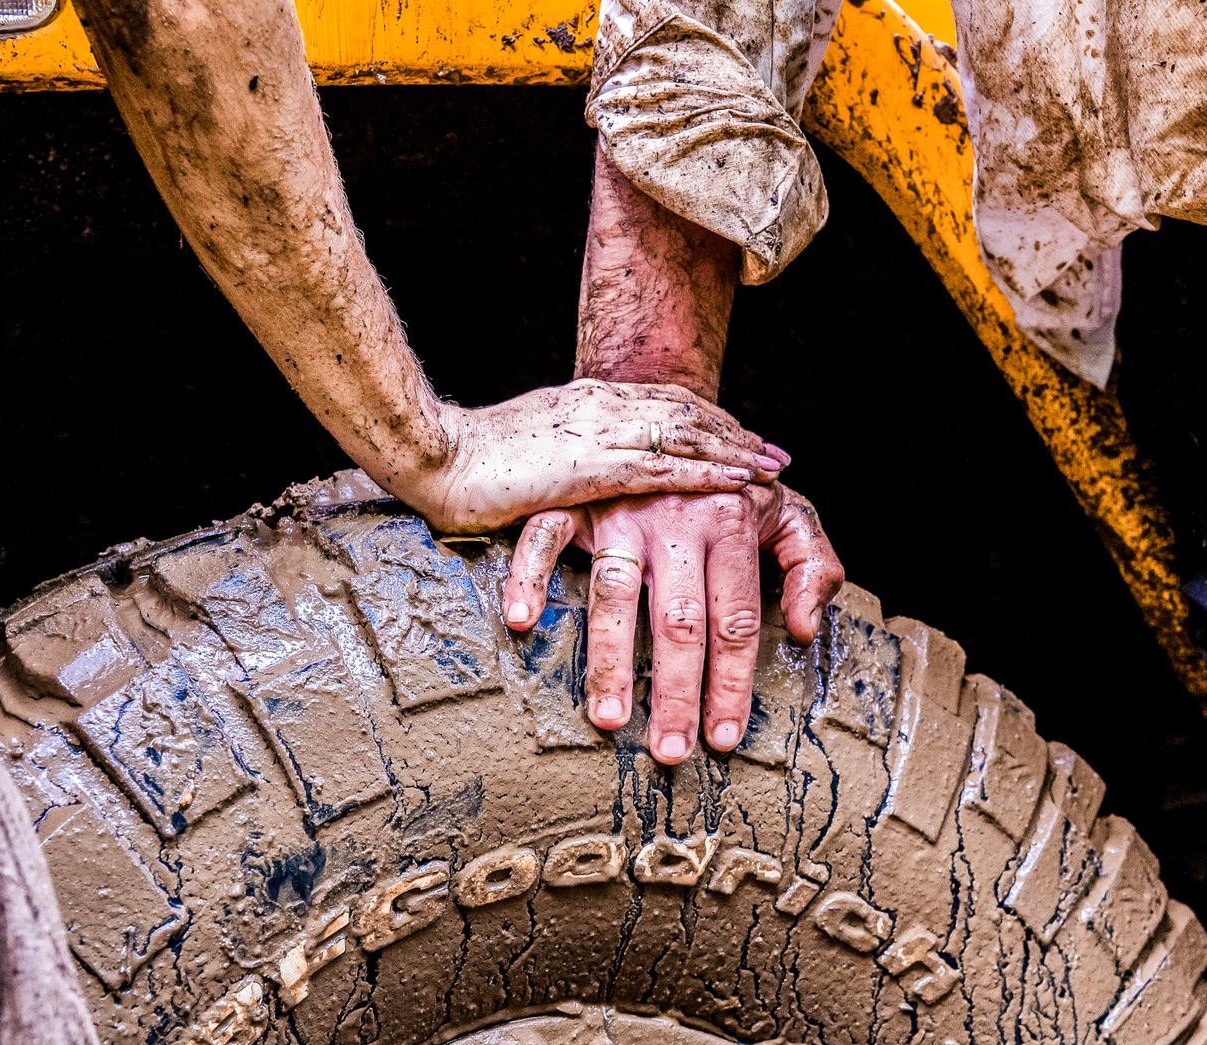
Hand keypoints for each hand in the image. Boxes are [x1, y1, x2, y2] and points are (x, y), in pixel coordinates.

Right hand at [395, 380, 787, 533]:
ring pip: (686, 433)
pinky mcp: (591, 464)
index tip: (739, 435)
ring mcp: (598, 431)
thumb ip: (559, 449)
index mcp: (583, 400)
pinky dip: (709, 473)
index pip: (661, 402)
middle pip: (685, 412)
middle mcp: (599, 405)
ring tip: (771, 467)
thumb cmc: (466, 459)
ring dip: (734, 451)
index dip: (706, 419)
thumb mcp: (525, 446)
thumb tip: (578, 467)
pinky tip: (738, 483)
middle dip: (733, 433)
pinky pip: (666, 466)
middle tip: (774, 452)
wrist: (432, 455)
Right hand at [502, 485, 843, 763]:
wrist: (666, 403)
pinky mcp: (574, 499)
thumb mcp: (788, 511)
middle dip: (677, 692)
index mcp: (731, 523)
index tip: (723, 736)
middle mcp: (676, 518)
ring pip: (615, 593)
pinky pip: (546, 538)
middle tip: (671, 752)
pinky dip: (530, 577)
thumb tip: (803, 631)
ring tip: (610, 720)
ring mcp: (620, 509)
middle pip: (679, 620)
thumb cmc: (729, 480)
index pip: (736, 619)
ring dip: (611, 661)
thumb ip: (812, 567)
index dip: (731, 682)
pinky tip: (525, 622)